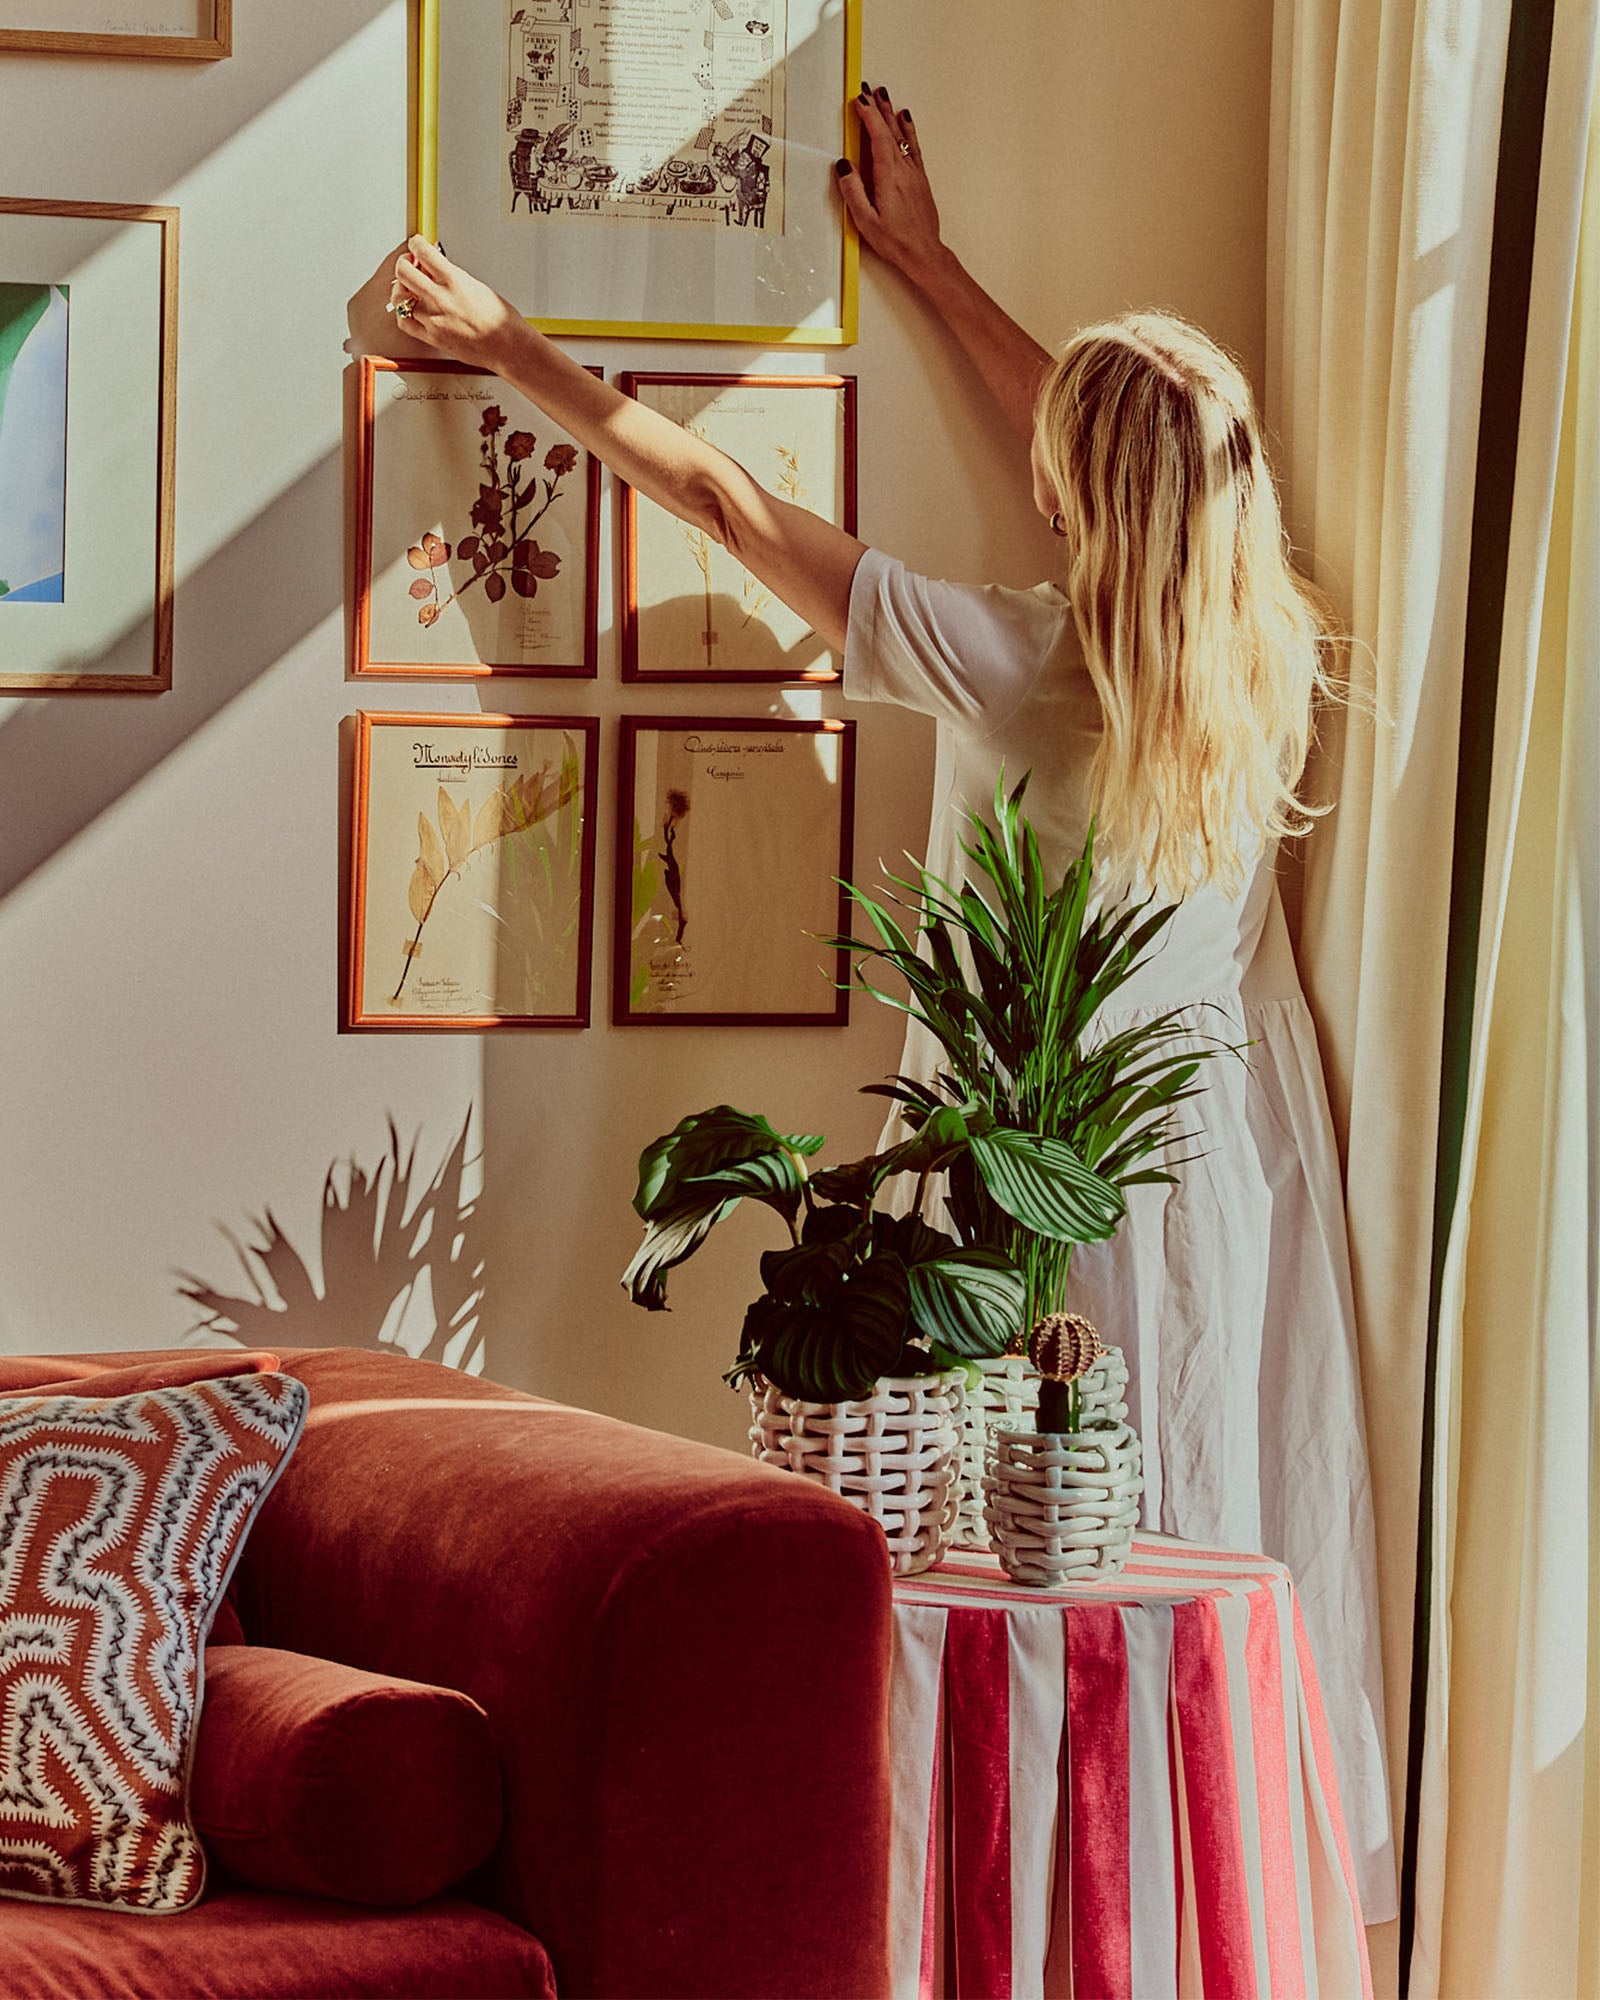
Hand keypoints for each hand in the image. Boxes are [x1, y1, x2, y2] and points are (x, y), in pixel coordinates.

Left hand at [387, 237, 519, 367]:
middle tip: (408, 263)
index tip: (415, 245)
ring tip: (408, 288)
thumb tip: (438, 268)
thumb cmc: (500, 319)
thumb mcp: (476, 286)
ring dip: (400, 289)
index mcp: (454, 280)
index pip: (422, 251)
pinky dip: (403, 313)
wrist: (508, 346)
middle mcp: (441, 298)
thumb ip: (453, 276)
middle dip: (403, 263)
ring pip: (399, 298)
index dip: (415, 244)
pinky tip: (411, 310)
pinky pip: (405, 323)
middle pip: (403, 271)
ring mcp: (434, 319)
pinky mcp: (432, 337)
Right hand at [836, 83, 945, 288]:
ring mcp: (914, 173)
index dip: (868, 115)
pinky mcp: (920, 179)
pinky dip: (908, 129)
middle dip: (878, 108)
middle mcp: (904, 170)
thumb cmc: (896, 241)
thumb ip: (853, 191)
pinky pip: (914, 146)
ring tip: (886, 95)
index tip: (859, 100)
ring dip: (892, 113)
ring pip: (902, 135)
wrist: (924, 252)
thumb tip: (844, 166)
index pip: (877, 136)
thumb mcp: (866, 221)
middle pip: (890, 130)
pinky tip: (905, 120)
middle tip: (870, 89)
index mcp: (889, 176)